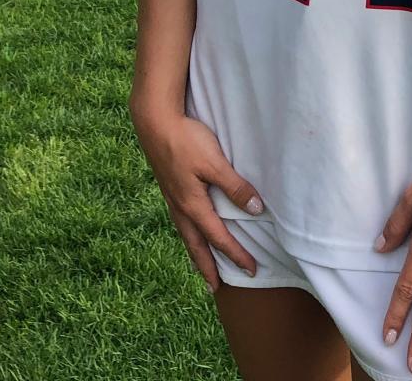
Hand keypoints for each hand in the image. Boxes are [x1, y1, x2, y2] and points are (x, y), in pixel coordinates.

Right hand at [131, 109, 264, 290]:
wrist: (154, 122)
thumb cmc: (186, 140)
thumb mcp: (215, 162)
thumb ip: (235, 187)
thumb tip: (256, 211)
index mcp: (193, 205)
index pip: (219, 237)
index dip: (236, 254)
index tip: (251, 270)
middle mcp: (180, 207)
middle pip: (196, 245)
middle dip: (207, 267)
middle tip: (215, 288)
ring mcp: (172, 198)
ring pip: (186, 234)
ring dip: (196, 252)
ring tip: (202, 266)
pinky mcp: (169, 187)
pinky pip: (181, 221)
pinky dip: (188, 234)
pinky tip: (190, 229)